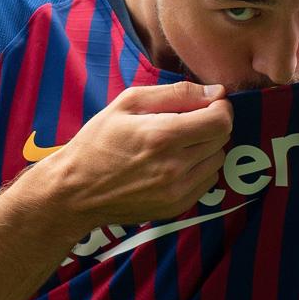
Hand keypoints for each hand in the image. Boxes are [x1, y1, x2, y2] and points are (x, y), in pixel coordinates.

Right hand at [38, 81, 233, 229]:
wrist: (75, 190)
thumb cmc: (98, 141)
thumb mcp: (128, 103)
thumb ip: (176, 93)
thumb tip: (216, 92)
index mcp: (162, 136)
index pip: (220, 121)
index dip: (220, 108)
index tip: (209, 104)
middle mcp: (174, 167)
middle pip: (222, 139)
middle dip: (212, 125)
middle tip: (187, 121)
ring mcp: (177, 192)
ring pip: (217, 160)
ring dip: (207, 147)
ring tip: (178, 143)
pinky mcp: (176, 207)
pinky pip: (207, 181)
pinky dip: (199, 168)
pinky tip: (174, 163)